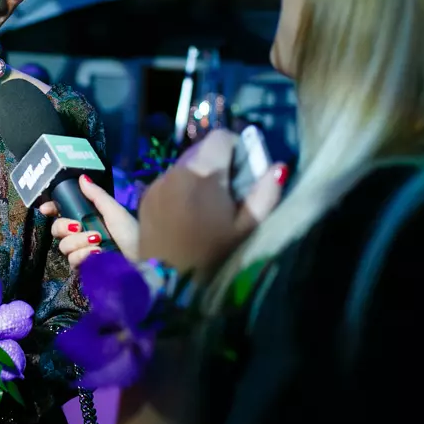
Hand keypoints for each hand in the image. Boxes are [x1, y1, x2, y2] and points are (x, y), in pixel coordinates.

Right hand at [39, 175, 140, 267]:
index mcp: (88, 218)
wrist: (144, 259)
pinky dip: (84, 256)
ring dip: (79, 242)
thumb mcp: (114, 211)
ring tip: (98, 241)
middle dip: (65, 227)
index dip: (51, 209)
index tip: (46, 209)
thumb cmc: (131, 232)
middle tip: (78, 226)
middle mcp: (82, 234)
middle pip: (57, 229)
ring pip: (64, 246)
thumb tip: (81, 177)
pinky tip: (98, 253)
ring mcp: (83, 252)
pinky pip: (72, 261)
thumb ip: (96, 196)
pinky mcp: (85, 269)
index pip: (62, 213)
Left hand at [138, 130, 286, 278]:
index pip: (220, 136)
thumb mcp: (247, 229)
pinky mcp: (144, 198)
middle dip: (219, 164)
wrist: (166, 287)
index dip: (238, 148)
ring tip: (209, 209)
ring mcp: (155, 184)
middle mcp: (174, 170)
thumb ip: (265, 194)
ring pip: (183, 166)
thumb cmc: (213, 258)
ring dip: (198, 177)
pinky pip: (168, 182)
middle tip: (231, 193)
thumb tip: (278, 167)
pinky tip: (186, 214)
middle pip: (201, 151)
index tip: (245, 171)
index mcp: (202, 173)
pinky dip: (180, 189)